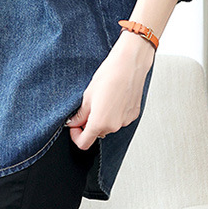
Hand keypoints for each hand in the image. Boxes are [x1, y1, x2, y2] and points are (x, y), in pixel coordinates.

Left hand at [65, 30, 154, 150]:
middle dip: (89, 124)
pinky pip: (120, 119)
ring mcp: (125, 121)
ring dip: (103, 118)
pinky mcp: (133, 115)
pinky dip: (114, 113)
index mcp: (99, 123)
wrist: (129, 65)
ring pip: (109, 126)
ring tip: (103, 98)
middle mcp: (113, 126)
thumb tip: (74, 122)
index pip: (84, 143)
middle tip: (88, 107)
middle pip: (97, 133)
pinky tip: (113, 98)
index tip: (74, 127)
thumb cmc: (109, 75)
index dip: (75, 136)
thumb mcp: (87, 95)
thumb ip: (80, 114)